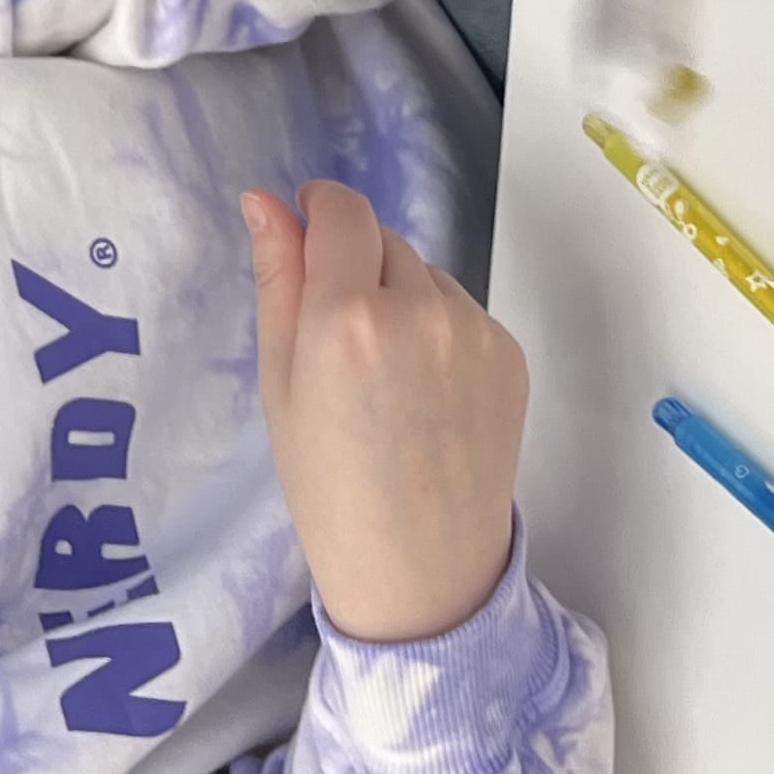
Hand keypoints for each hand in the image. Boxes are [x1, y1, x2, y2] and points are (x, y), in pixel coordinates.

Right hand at [244, 179, 527, 644]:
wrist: (421, 573)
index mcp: (347, 319)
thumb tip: (264, 200)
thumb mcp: (280, 385)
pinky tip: (425, 394)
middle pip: (381, 238)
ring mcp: (474, 332)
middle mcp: (419, 311)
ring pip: (424, 273)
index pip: (341, 210)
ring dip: (400, 297)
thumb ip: (276, 281)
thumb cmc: (329, 488)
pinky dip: (438, 331)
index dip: (319, 209)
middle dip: (355, 266)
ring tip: (385, 379)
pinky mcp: (509, 354)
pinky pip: (461, 311)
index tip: (306, 231)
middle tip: (338, 343)